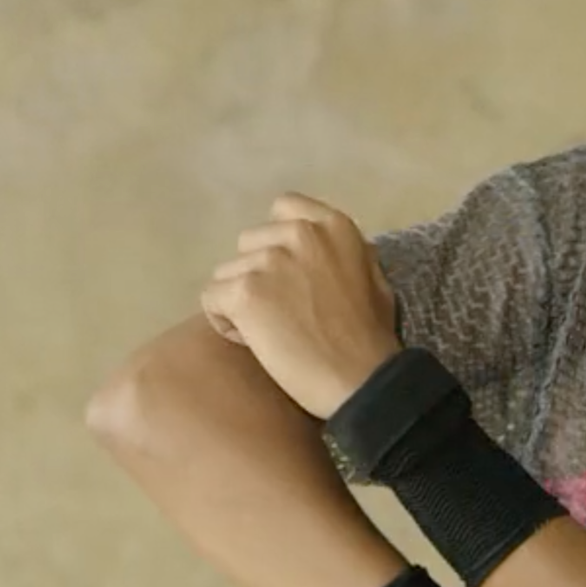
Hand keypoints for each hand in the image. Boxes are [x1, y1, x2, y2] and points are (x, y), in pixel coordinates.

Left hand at [200, 193, 401, 419]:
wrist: (361, 379)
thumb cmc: (371, 338)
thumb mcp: (374, 280)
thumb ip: (344, 256)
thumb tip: (327, 251)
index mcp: (334, 226)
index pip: (284, 207)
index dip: (278, 241)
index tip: (289, 273)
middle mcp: (299, 232)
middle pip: (249, 242)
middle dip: (257, 273)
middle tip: (279, 310)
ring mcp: (270, 260)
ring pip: (227, 273)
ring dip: (240, 300)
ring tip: (268, 331)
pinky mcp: (245, 290)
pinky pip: (212, 299)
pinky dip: (225, 322)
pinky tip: (253, 342)